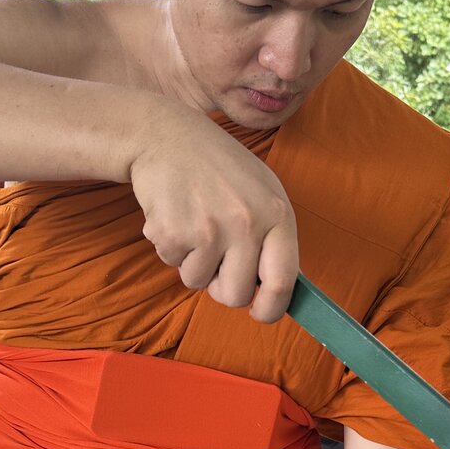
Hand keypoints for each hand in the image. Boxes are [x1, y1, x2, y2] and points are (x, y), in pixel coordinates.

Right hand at [129, 107, 298, 322]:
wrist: (166, 136)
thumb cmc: (218, 167)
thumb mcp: (262, 190)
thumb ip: (273, 237)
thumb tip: (277, 290)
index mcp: (277, 213)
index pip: (283, 281)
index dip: (271, 308)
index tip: (259, 313)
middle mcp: (247, 223)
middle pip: (236, 294)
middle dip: (221, 287)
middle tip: (214, 259)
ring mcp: (210, 229)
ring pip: (198, 282)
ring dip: (192, 262)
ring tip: (193, 223)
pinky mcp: (174, 233)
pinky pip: (172, 264)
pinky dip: (169, 247)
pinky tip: (174, 214)